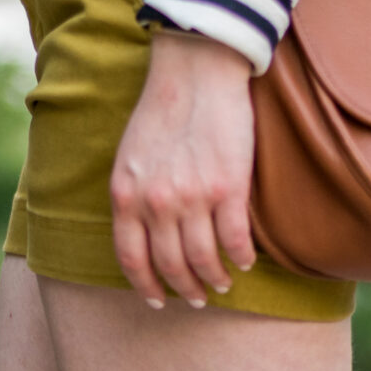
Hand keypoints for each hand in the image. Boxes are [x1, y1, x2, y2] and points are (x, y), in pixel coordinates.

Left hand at [110, 28, 256, 308]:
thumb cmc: (162, 110)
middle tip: (196, 298)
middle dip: (185, 289)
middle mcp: (156, 203)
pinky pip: (235, 240)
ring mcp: (193, 197)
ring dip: (214, 279)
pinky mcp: (228, 188)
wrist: (196, 70)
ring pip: (204, 259)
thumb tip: (144, 234)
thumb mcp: (129, 157)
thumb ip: (133, 195)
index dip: (145, 286)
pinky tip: (244, 261)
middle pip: (170, 265)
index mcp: (126, 195)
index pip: (131, 258)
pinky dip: (241, 257)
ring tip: (222, 284)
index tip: (157, 301)